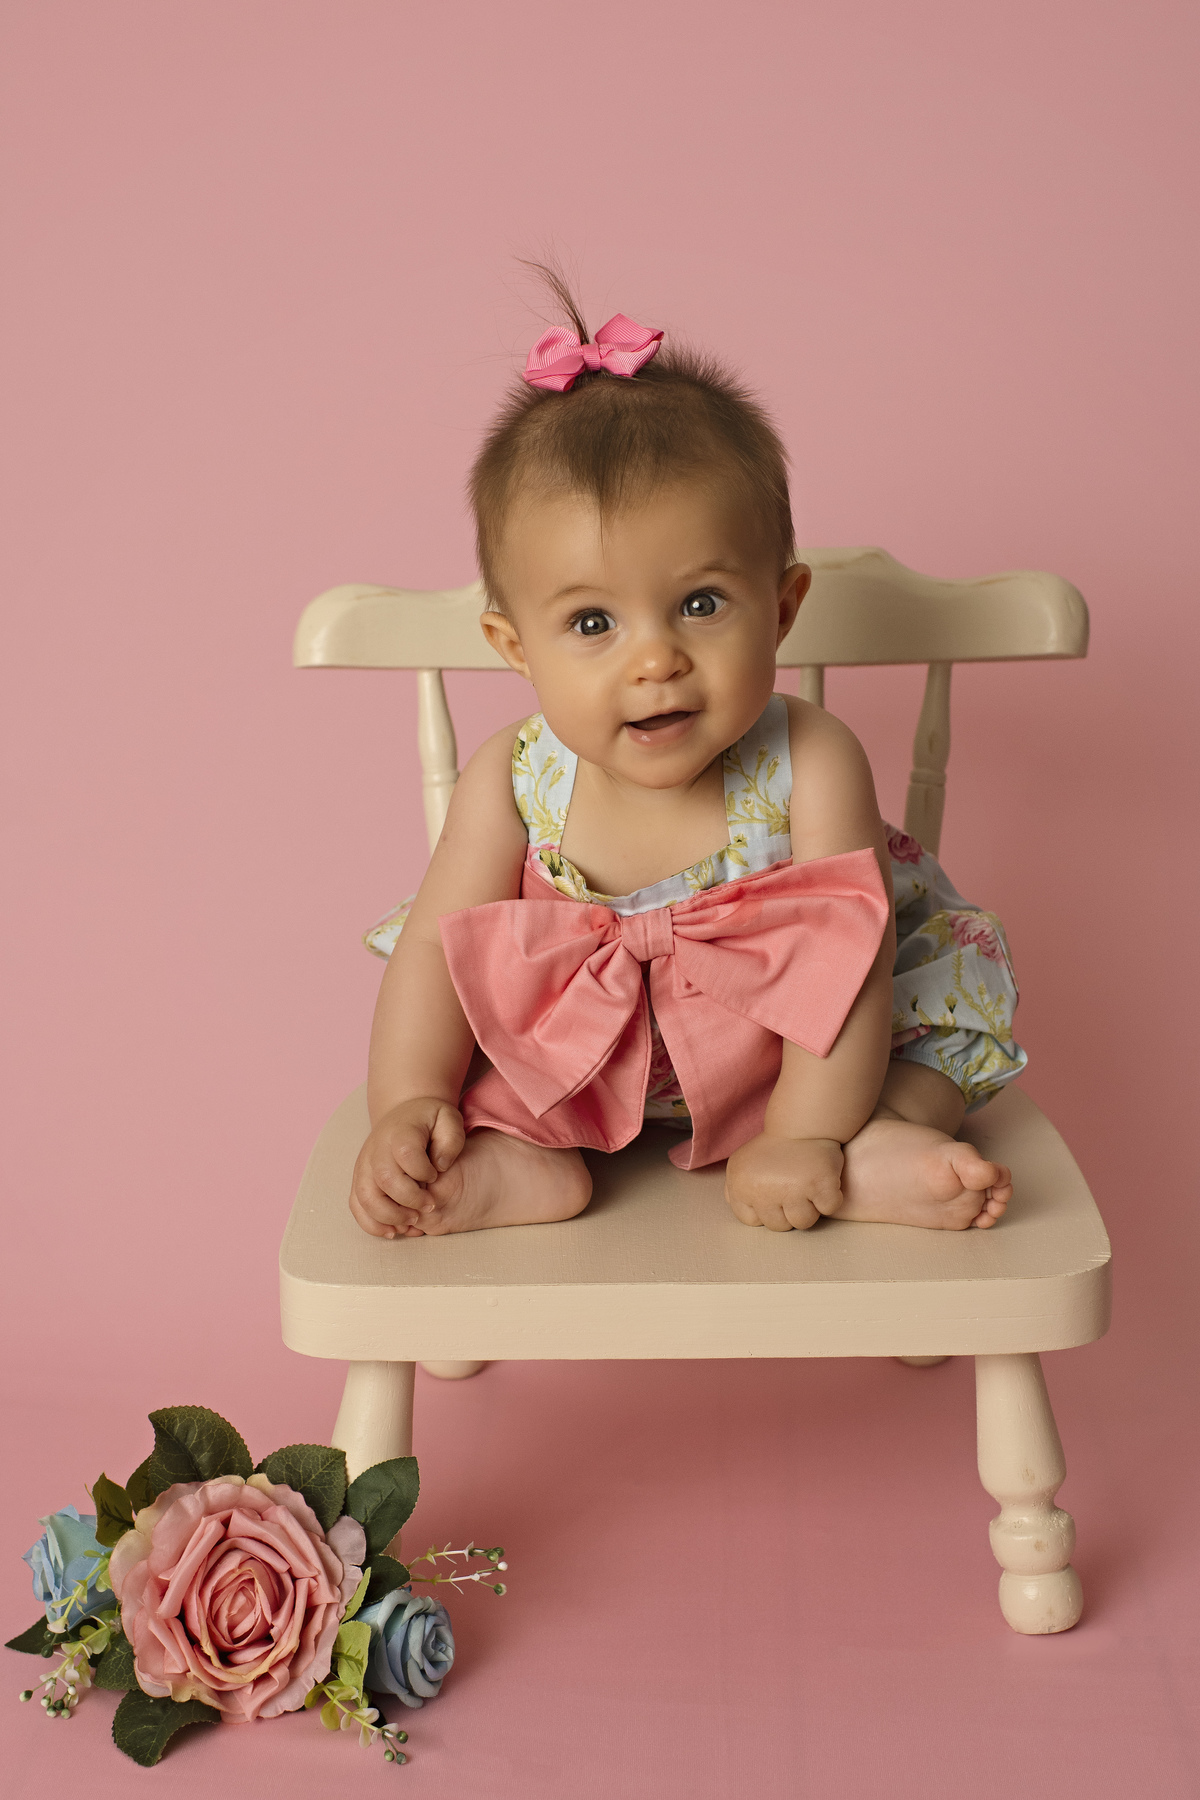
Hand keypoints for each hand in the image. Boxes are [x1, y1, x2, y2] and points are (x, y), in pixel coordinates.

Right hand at [349, 1098, 465, 1238]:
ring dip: (389, 1217)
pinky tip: (393, 1231)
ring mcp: (364, 1165)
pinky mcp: (360, 1179)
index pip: (407, 1155)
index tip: (435, 1175)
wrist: (403, 1114)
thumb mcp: (448, 1119)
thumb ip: (451, 1139)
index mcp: (400, 1132)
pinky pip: (357, 1205)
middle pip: (384, 1180)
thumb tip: (440, 1165)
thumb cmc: (429, 1120)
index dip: (424, 1171)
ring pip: (366, 1197)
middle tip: (429, 1206)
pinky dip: (371, 1223)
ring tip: (412, 1222)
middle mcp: (376, 1149)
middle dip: (409, 1200)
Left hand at [725, 1134, 844, 1230]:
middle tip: (794, 1184)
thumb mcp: (744, 1164)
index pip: (752, 1220)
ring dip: (811, 1206)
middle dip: (789, 1210)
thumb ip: (736, 1189)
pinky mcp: (819, 1185)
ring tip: (807, 1182)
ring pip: (803, 1222)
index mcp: (741, 1184)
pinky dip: (831, 1197)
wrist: (803, 1123)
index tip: (775, 1191)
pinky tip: (823, 1179)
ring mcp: (791, 1189)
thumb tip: (740, 1209)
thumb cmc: (776, 1147)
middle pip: (779, 1226)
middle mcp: (762, 1190)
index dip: (767, 1209)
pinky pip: (828, 1208)